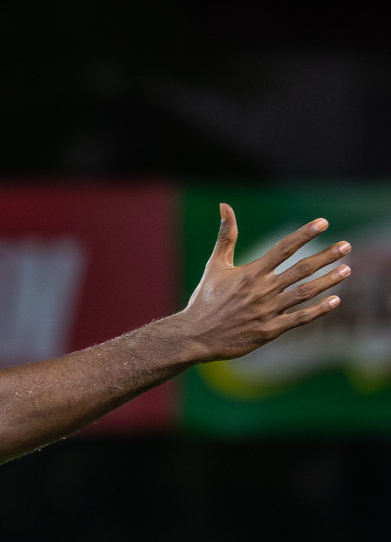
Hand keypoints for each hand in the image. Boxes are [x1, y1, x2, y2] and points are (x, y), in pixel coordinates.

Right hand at [179, 203, 350, 362]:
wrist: (195, 335)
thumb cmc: (205, 299)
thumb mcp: (215, 265)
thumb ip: (225, 236)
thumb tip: (225, 206)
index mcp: (251, 272)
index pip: (284, 248)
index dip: (305, 234)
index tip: (323, 223)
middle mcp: (263, 289)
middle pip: (301, 269)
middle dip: (326, 256)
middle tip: (346, 246)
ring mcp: (268, 310)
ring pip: (305, 292)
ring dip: (328, 280)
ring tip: (346, 269)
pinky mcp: (270, 330)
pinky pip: (300, 318)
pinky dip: (319, 310)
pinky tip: (335, 300)